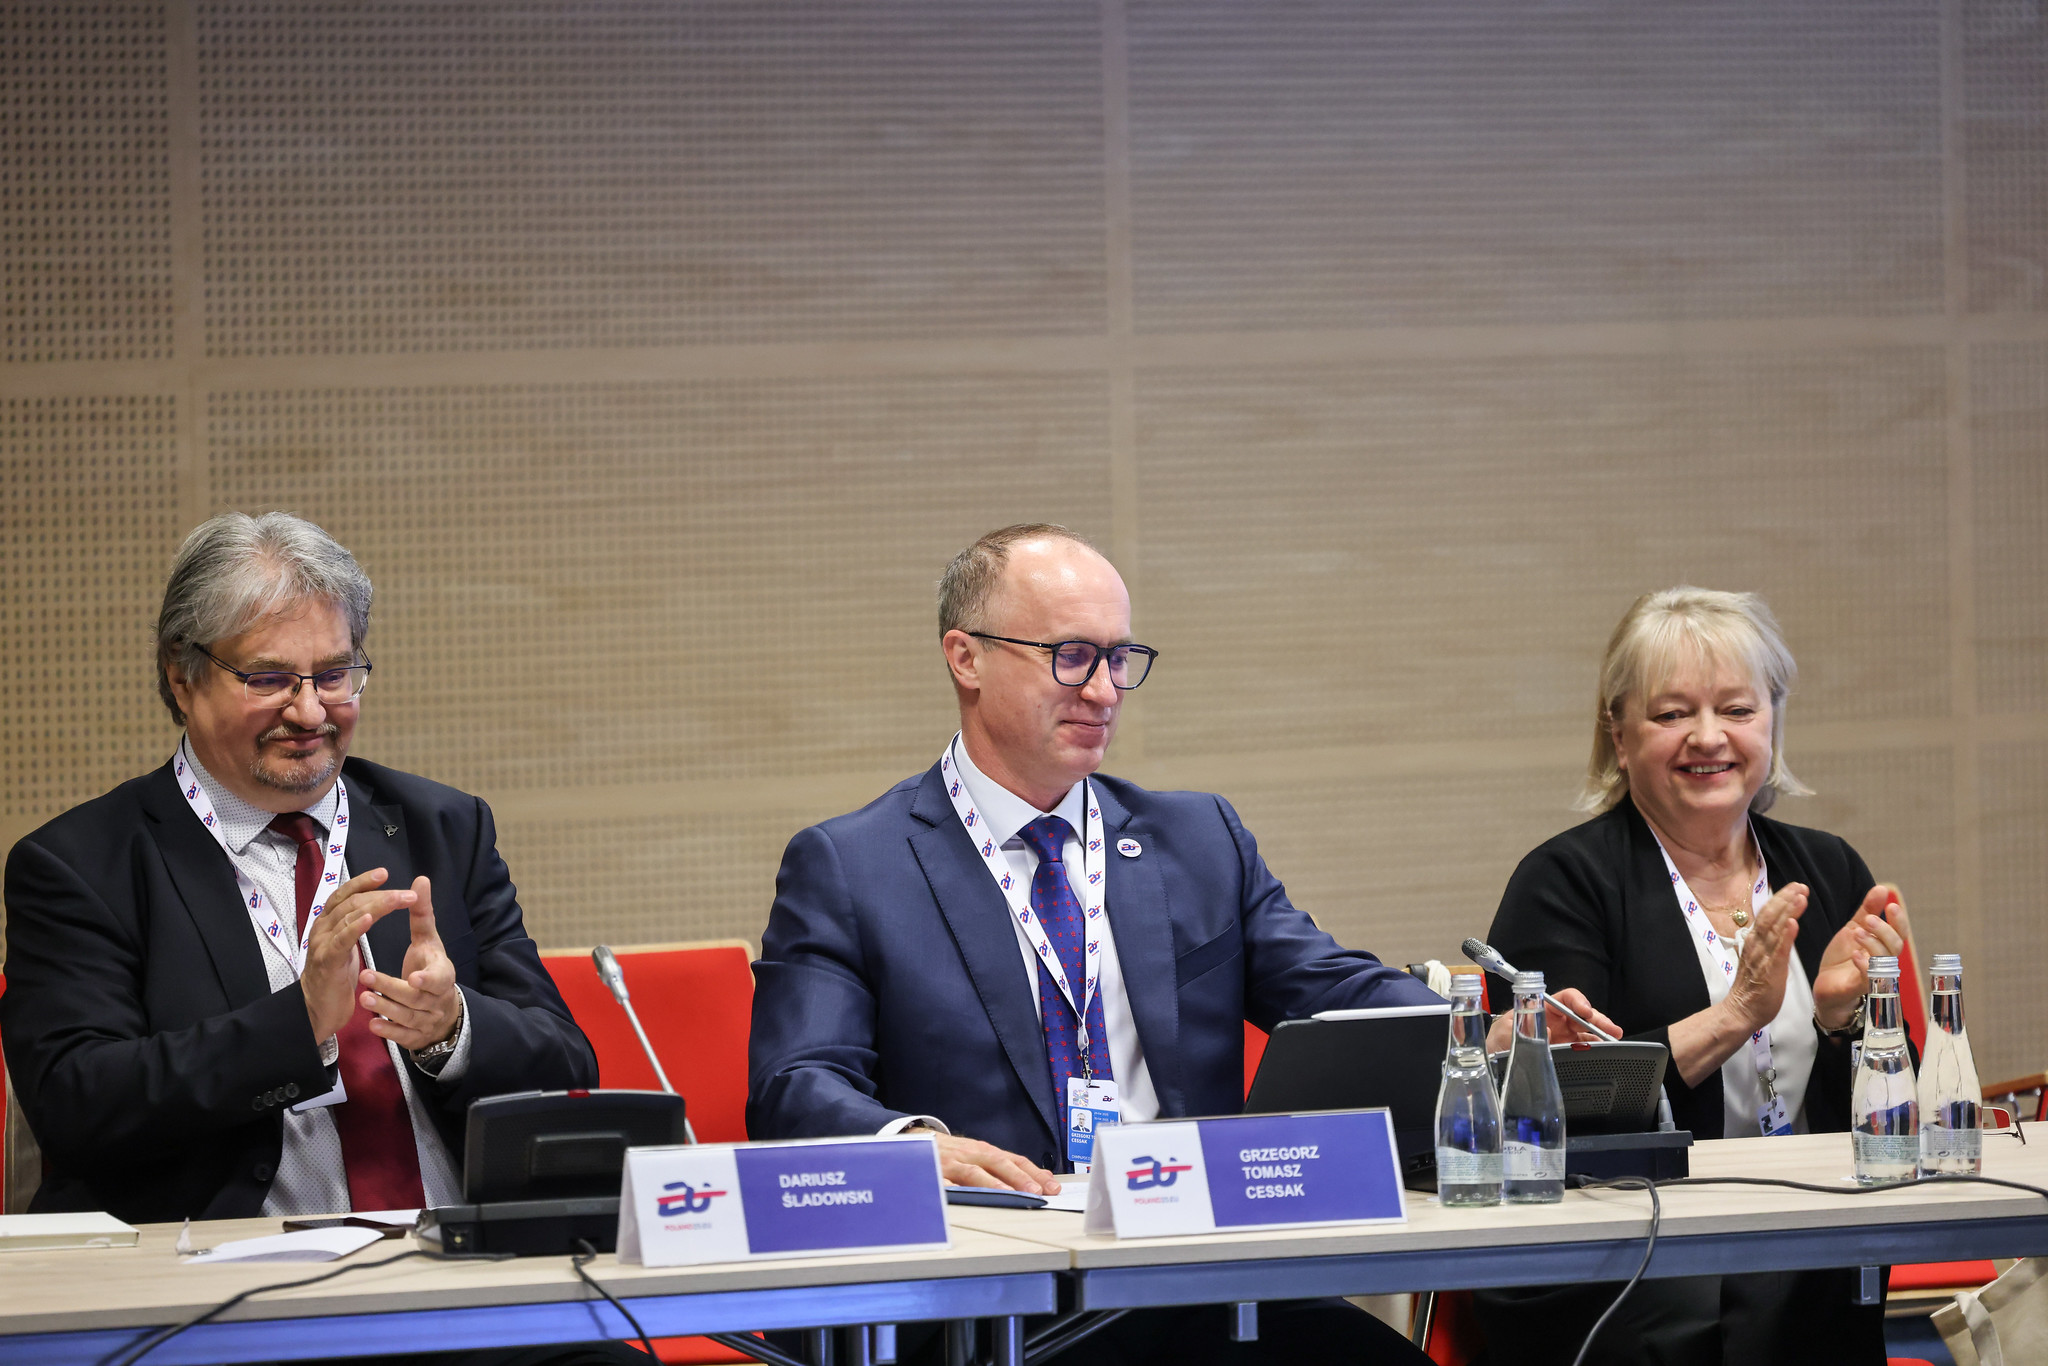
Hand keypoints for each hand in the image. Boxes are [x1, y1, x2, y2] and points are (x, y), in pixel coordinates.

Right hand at [303, 868, 414, 1043]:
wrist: (317, 1009)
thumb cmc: (334, 977)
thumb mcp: (345, 946)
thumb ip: (352, 925)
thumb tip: (368, 906)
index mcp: (327, 922)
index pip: (344, 894)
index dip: (363, 882)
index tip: (384, 873)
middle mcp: (322, 928)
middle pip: (351, 902)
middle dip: (380, 894)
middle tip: (407, 892)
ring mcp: (322, 943)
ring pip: (349, 916)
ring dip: (377, 905)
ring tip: (399, 899)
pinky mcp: (327, 961)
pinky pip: (342, 940)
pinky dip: (355, 927)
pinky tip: (370, 917)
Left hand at [356, 875, 462, 1050]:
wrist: (441, 1009)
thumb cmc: (430, 967)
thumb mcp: (429, 941)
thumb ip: (422, 913)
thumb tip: (420, 879)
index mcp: (443, 975)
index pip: (440, 978)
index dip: (428, 979)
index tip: (413, 977)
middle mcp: (438, 999)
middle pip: (416, 997)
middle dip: (391, 989)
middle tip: (365, 977)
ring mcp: (427, 1020)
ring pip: (406, 1017)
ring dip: (385, 1008)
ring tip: (364, 998)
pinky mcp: (416, 1035)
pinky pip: (402, 1036)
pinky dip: (388, 1030)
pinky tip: (372, 1024)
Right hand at [913, 1128, 1060, 1194]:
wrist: (915, 1140)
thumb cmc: (954, 1153)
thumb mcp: (981, 1155)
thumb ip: (1008, 1166)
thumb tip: (1043, 1177)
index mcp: (985, 1151)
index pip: (1015, 1160)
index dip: (1034, 1173)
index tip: (1052, 1187)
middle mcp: (971, 1155)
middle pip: (998, 1164)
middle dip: (1018, 1178)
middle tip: (1035, 1191)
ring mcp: (952, 1163)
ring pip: (974, 1173)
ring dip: (991, 1184)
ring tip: (1007, 1195)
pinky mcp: (933, 1172)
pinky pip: (943, 1181)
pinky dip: (954, 1188)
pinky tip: (964, 1196)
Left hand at [1484, 987, 1621, 1051]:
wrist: (1491, 1064)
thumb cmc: (1495, 1044)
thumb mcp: (1503, 1035)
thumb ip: (1523, 1030)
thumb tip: (1547, 1029)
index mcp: (1540, 1008)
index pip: (1564, 998)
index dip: (1578, 1002)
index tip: (1586, 1012)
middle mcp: (1554, 1020)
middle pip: (1581, 1014)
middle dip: (1597, 1019)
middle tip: (1611, 1030)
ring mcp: (1561, 1035)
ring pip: (1586, 1029)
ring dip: (1601, 1033)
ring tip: (1614, 1040)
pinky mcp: (1564, 1050)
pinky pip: (1584, 1046)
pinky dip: (1596, 1047)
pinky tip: (1604, 1051)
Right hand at [1720, 882, 1807, 1033]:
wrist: (1742, 1010)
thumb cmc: (1754, 987)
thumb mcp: (1760, 958)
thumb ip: (1768, 942)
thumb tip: (1777, 927)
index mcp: (1755, 941)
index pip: (1767, 914)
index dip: (1781, 899)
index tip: (1795, 887)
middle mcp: (1756, 944)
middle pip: (1770, 915)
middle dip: (1785, 899)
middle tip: (1800, 885)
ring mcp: (1762, 956)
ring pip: (1774, 928)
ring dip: (1787, 910)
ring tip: (1800, 896)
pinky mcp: (1770, 969)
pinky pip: (1778, 949)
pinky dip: (1785, 935)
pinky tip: (1793, 923)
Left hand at [1813, 884, 1909, 1028]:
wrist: (1826, 984)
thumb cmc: (1843, 958)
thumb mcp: (1854, 929)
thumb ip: (1868, 910)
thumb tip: (1882, 888)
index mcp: (1883, 946)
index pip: (1900, 932)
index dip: (1899, 920)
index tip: (1891, 905)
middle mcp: (1884, 961)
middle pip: (1895, 946)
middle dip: (1884, 930)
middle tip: (1869, 919)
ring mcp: (1875, 975)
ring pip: (1884, 961)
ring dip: (1872, 944)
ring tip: (1857, 932)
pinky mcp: (1861, 987)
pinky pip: (1870, 978)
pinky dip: (1864, 965)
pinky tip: (1855, 955)